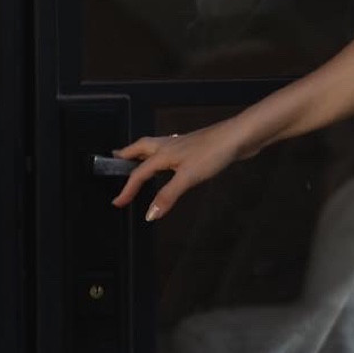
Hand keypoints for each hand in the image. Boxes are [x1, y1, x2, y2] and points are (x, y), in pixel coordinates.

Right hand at [110, 120, 243, 220]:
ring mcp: (182, 144)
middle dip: (126, 154)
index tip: (117, 203)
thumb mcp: (188, 177)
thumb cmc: (213, 154)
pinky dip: (161, 156)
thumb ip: (168, 195)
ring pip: (155, 147)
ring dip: (142, 153)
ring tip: (136, 160)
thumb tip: (148, 215)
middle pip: (141, 148)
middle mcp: (169, 146)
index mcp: (163, 153)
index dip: (127, 189)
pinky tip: (170, 163)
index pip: (138, 173)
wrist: (239, 136)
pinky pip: (170, 151)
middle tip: (114, 159)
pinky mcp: (195, 147)